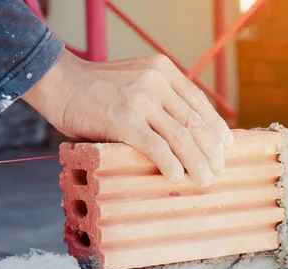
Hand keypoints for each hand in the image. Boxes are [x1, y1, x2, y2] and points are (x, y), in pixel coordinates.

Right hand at [22, 50, 233, 185]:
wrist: (60, 84)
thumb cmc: (94, 89)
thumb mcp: (133, 80)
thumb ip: (156, 97)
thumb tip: (180, 132)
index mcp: (162, 70)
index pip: (199, 101)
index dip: (216, 126)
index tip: (226, 146)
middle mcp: (156, 82)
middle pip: (194, 121)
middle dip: (210, 151)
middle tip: (217, 170)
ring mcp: (141, 101)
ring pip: (181, 137)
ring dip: (197, 162)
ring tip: (204, 180)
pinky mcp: (124, 121)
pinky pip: (157, 147)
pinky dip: (170, 164)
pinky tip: (177, 176)